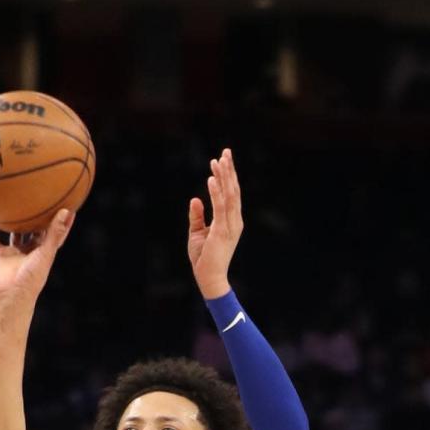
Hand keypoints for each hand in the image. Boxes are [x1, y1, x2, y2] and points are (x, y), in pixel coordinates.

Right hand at [0, 210, 74, 307]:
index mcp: (44, 253)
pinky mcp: (0, 256)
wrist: (13, 294)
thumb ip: (55, 232)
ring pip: (14, 234)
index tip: (68, 208)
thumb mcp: (46, 252)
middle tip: (38, 199)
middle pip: (34, 232)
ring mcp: (15, 254)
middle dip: (37, 219)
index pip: (56, 234)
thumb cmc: (33, 276)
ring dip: (12, 223)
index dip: (62, 223)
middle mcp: (30, 252)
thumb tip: (67, 211)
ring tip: (12, 204)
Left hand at [188, 148, 242, 300]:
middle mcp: (234, 221)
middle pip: (233, 190)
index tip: (223, 158)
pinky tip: (211, 178)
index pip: (231, 194)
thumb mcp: (197, 232)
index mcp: (231, 221)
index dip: (228, 176)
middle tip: (226, 151)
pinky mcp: (222, 231)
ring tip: (219, 160)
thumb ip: (198, 215)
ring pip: (229, 195)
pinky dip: (216, 191)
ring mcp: (230, 226)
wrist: (208, 278)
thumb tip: (195, 198)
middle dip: (229, 170)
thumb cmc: (203, 258)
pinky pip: (220, 207)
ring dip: (224, 176)